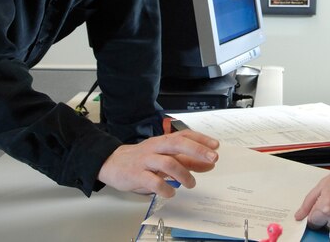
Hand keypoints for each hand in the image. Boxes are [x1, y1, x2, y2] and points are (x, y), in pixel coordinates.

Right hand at [97, 130, 218, 196]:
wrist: (112, 163)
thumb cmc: (143, 160)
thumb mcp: (166, 158)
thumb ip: (188, 161)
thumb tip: (209, 164)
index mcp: (163, 141)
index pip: (184, 135)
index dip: (201, 139)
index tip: (216, 145)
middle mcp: (155, 148)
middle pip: (177, 144)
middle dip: (197, 150)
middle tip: (212, 158)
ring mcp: (146, 161)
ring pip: (167, 163)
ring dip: (183, 174)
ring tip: (191, 183)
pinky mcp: (137, 175)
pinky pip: (152, 181)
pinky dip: (165, 188)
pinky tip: (171, 193)